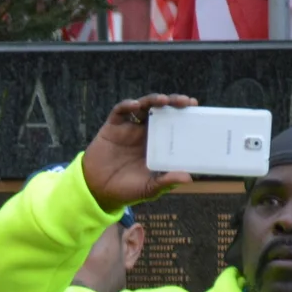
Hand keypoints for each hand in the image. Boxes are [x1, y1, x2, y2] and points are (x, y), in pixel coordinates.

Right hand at [80, 94, 196, 212]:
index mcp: (158, 144)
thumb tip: (188, 178)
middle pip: (162, 110)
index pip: (174, 123)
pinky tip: (135, 105)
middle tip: (183, 102)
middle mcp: (145, 132)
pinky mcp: (112, 127)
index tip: (194, 106)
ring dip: (153, 100)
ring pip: (144, 106)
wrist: (98, 192)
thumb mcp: (149, 189)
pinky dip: (127, 105)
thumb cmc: (126, 190)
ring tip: (162, 100)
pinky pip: (120, 111)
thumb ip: (166, 182)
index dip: (183, 113)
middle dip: (173, 102)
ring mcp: (129, 128)